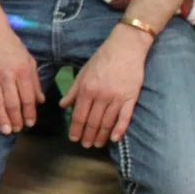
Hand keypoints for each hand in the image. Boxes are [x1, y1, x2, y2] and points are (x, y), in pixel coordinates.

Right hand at [0, 23, 44, 134]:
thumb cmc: (12, 45)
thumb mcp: (29, 61)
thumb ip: (34, 82)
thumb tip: (40, 100)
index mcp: (22, 72)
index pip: (27, 98)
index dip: (29, 113)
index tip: (30, 123)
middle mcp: (7, 76)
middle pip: (12, 103)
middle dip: (16, 119)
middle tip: (17, 129)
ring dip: (2, 118)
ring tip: (6, 129)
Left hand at [60, 25, 149, 146]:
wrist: (126, 47)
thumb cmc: (102, 59)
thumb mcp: (83, 73)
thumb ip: (73, 91)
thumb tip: (63, 106)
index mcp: (87, 89)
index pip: (79, 115)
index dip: (76, 129)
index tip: (73, 138)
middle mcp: (101, 96)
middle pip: (92, 122)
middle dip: (88, 136)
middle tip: (85, 145)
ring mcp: (117, 98)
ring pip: (107, 122)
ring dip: (101, 136)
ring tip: (97, 144)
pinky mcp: (131, 98)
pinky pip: (125, 118)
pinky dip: (119, 130)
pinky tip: (114, 139)